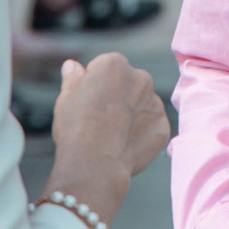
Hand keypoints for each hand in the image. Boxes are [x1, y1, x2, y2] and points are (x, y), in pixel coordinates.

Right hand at [45, 54, 167, 225]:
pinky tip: (124, 145)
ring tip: (111, 135)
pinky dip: (141, 133)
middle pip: (127, 83)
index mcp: (115, 64)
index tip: (86, 103)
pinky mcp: (162, 127)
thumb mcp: (66, 97)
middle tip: (99, 119)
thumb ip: (73, 77)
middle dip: (116, 96)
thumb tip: (72, 66)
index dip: (92, 87)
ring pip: (141, 104)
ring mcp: (155, 103)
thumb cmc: (76, 127)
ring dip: (131, 114)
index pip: (104, 69)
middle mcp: (141, 78)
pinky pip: (151, 126)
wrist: (95, 164)